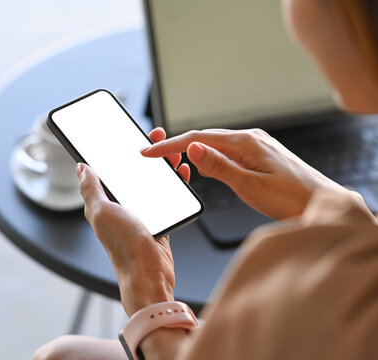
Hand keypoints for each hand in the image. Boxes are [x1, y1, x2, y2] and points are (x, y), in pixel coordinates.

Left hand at [76, 128, 188, 315]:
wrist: (149, 275)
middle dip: (143, 153)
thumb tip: (81, 167)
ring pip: (152, 182)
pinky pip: (167, 197)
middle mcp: (121, 207)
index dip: (114, 151)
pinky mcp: (159, 221)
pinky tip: (180, 173)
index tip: (123, 135)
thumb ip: (91, 189)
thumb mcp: (102, 212)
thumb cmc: (124, 247)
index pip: (107, 170)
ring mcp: (141, 214)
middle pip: (133, 173)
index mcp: (104, 203)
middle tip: (153, 135)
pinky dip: (174, 184)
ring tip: (171, 149)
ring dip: (161, 166)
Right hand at [141, 128, 346, 218]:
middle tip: (153, 155)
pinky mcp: (260, 155)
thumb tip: (193, 149)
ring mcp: (256, 145)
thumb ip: (219, 166)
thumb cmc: (292, 198)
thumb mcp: (250, 186)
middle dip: (177, 146)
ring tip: (172, 162)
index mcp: (246, 142)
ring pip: (215, 145)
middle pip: (205, 138)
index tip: (149, 151)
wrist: (323, 203)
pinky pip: (228, 152)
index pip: (198, 139)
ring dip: (193, 152)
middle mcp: (251, 138)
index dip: (170, 145)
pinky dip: (210, 158)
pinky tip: (204, 167)